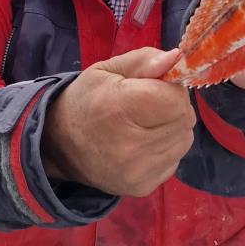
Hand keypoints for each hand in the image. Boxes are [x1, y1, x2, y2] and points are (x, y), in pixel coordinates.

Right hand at [41, 47, 195, 196]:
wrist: (59, 145)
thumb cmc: (87, 99)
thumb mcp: (108, 69)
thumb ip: (144, 61)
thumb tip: (176, 58)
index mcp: (118, 109)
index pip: (175, 99)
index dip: (171, 87)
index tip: (156, 85)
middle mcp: (129, 147)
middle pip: (184, 119)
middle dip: (174, 105)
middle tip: (150, 103)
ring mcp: (136, 172)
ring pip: (184, 139)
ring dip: (173, 127)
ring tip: (147, 122)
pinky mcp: (143, 187)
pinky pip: (175, 159)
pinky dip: (167, 147)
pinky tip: (145, 142)